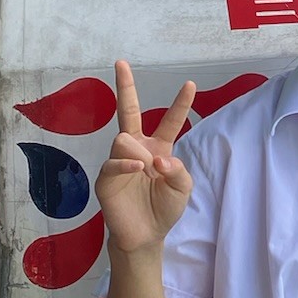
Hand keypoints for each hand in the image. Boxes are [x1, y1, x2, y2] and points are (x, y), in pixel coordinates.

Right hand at [97, 59, 194, 254]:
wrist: (145, 235)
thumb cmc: (164, 209)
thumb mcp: (182, 189)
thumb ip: (178, 171)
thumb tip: (158, 159)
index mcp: (158, 148)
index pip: (170, 121)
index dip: (180, 104)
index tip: (190, 83)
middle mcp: (137, 149)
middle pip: (129, 111)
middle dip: (125, 86)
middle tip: (121, 62)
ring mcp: (119, 160)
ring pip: (123, 138)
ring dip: (139, 152)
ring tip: (146, 170)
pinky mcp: (106, 177)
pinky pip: (113, 161)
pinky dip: (127, 164)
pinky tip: (138, 168)